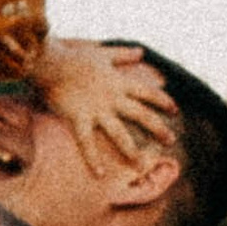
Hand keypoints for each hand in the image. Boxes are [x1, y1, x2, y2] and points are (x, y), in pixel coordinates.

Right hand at [33, 35, 180, 180]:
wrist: (51, 61)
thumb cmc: (74, 57)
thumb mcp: (103, 53)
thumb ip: (123, 54)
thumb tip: (141, 51)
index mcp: (119, 83)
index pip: (148, 93)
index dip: (163, 101)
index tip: (175, 111)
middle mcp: (112, 98)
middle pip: (141, 115)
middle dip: (158, 128)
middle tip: (171, 141)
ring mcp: (97, 110)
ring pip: (119, 133)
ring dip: (131, 149)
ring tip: (141, 164)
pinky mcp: (78, 118)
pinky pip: (86, 142)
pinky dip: (93, 158)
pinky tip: (100, 174)